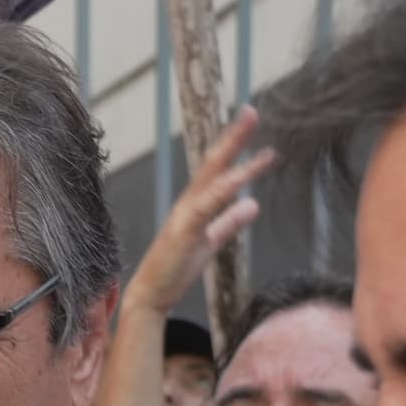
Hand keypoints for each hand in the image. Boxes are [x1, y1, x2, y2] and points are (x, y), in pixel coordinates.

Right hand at [134, 110, 275, 311]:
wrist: (151, 294)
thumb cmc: (175, 269)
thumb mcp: (211, 242)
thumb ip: (230, 222)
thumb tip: (253, 204)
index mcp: (196, 203)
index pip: (218, 169)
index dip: (234, 145)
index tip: (250, 123)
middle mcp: (189, 202)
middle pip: (213, 163)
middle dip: (233, 138)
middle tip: (251, 112)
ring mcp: (185, 214)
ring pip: (212, 179)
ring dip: (232, 157)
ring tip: (253, 141)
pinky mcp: (184, 231)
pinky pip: (206, 207)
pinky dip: (222, 191)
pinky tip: (240, 180)